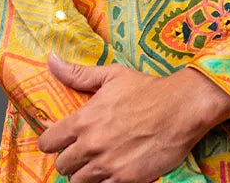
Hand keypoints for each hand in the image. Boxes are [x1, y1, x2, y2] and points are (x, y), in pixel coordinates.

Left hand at [38, 53, 229, 182]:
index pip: (48, 141)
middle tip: (82, 151)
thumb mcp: (112, 75)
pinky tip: (112, 171)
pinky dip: (102, 182)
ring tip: (96, 163)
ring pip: (77, 182)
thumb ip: (77, 73)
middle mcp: (91, 145)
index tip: (60, 140)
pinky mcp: (124, 180)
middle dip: (69, 159)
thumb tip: (50, 60)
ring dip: (83, 174)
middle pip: (61, 166)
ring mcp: (107, 165)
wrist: (181, 108)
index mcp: (84, 119)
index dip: (51, 141)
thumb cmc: (147, 89)